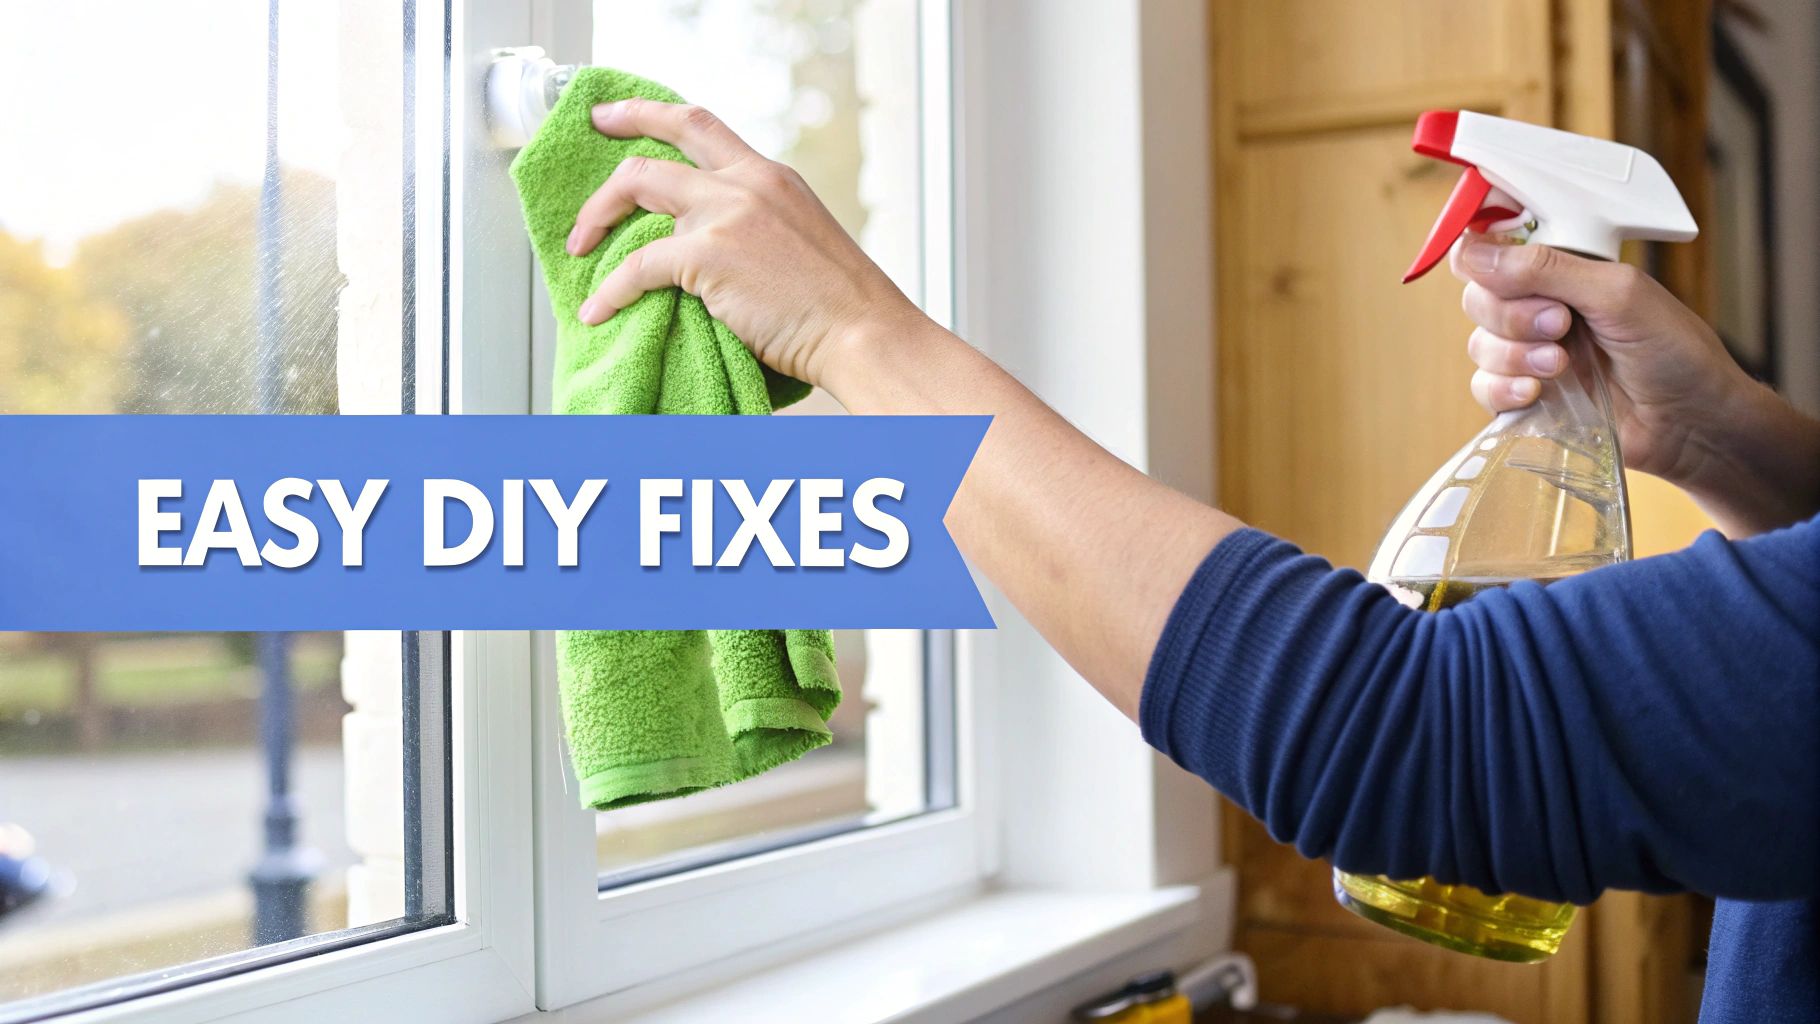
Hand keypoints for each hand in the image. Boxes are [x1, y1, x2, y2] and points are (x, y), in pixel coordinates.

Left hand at [567, 99, 927, 396]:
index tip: (614, 118)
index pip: (701, 126)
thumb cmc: (842, 307)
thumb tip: (713, 243)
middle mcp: (746, 183)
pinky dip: (610, 289)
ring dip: (596, 218)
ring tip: (580, 249)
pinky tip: (598, 310)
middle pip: (658, 148)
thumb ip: (759, 224)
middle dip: (608, 160)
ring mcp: (726, 214)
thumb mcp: (802, 239)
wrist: (862, 333)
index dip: (648, 115)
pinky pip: (637, 266)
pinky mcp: (708, 255)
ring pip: (635, 188)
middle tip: (584, 195)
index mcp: (770, 177)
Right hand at [1450, 237, 1750, 484]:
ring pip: (1479, 345)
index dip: (1484, 260)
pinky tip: (1536, 393)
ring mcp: (1531, 354)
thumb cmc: (1675, 352)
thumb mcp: (1617, 294)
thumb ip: (1546, 269)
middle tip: (1560, 325)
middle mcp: (1540, 308)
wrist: (1694, 425)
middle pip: (1478, 299)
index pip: (1494, 251)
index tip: (1503, 276)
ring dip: (1514, 356)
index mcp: (1563, 271)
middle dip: (1511, 315)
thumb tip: (1474, 253)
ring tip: (1560, 367)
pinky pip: (1484, 388)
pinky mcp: (1527, 398)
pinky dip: (1504, 390)